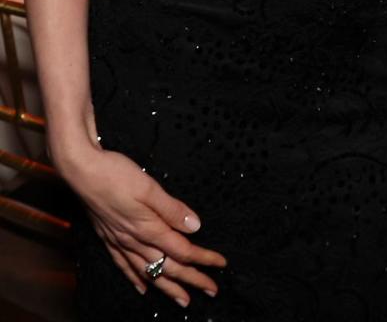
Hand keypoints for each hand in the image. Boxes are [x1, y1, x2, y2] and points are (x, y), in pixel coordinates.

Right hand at [61, 142, 225, 306]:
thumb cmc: (116, 174)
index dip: (203, 259)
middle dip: (191, 280)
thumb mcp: (149, 187)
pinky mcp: (108, 238)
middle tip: (211, 290)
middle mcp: (134, 240)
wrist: (82, 171)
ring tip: (182, 299)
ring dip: (167, 287)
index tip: (220, 264)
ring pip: (148, 272)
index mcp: (148, 228)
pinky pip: (124, 266)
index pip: (182, 250)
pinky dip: (136, 279)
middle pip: (168, 267)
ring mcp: (120, 241)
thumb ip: (172, 209)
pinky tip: (143, 288)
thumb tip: (195, 227)